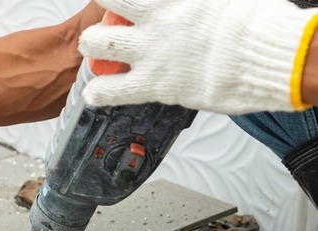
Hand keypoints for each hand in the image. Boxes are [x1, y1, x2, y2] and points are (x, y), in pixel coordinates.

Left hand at [79, 0, 317, 113]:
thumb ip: (201, 1)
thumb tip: (199, 2)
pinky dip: (98, 93)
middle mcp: (156, 20)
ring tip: (94, 52)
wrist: (265, 56)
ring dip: (92, 47)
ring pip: (97, 43)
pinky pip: (112, 90)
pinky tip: (92, 94)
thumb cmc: (256, 24)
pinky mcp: (154, 82)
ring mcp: (151, 51)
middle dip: (101, 15)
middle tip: (104, 24)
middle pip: (107, 7)